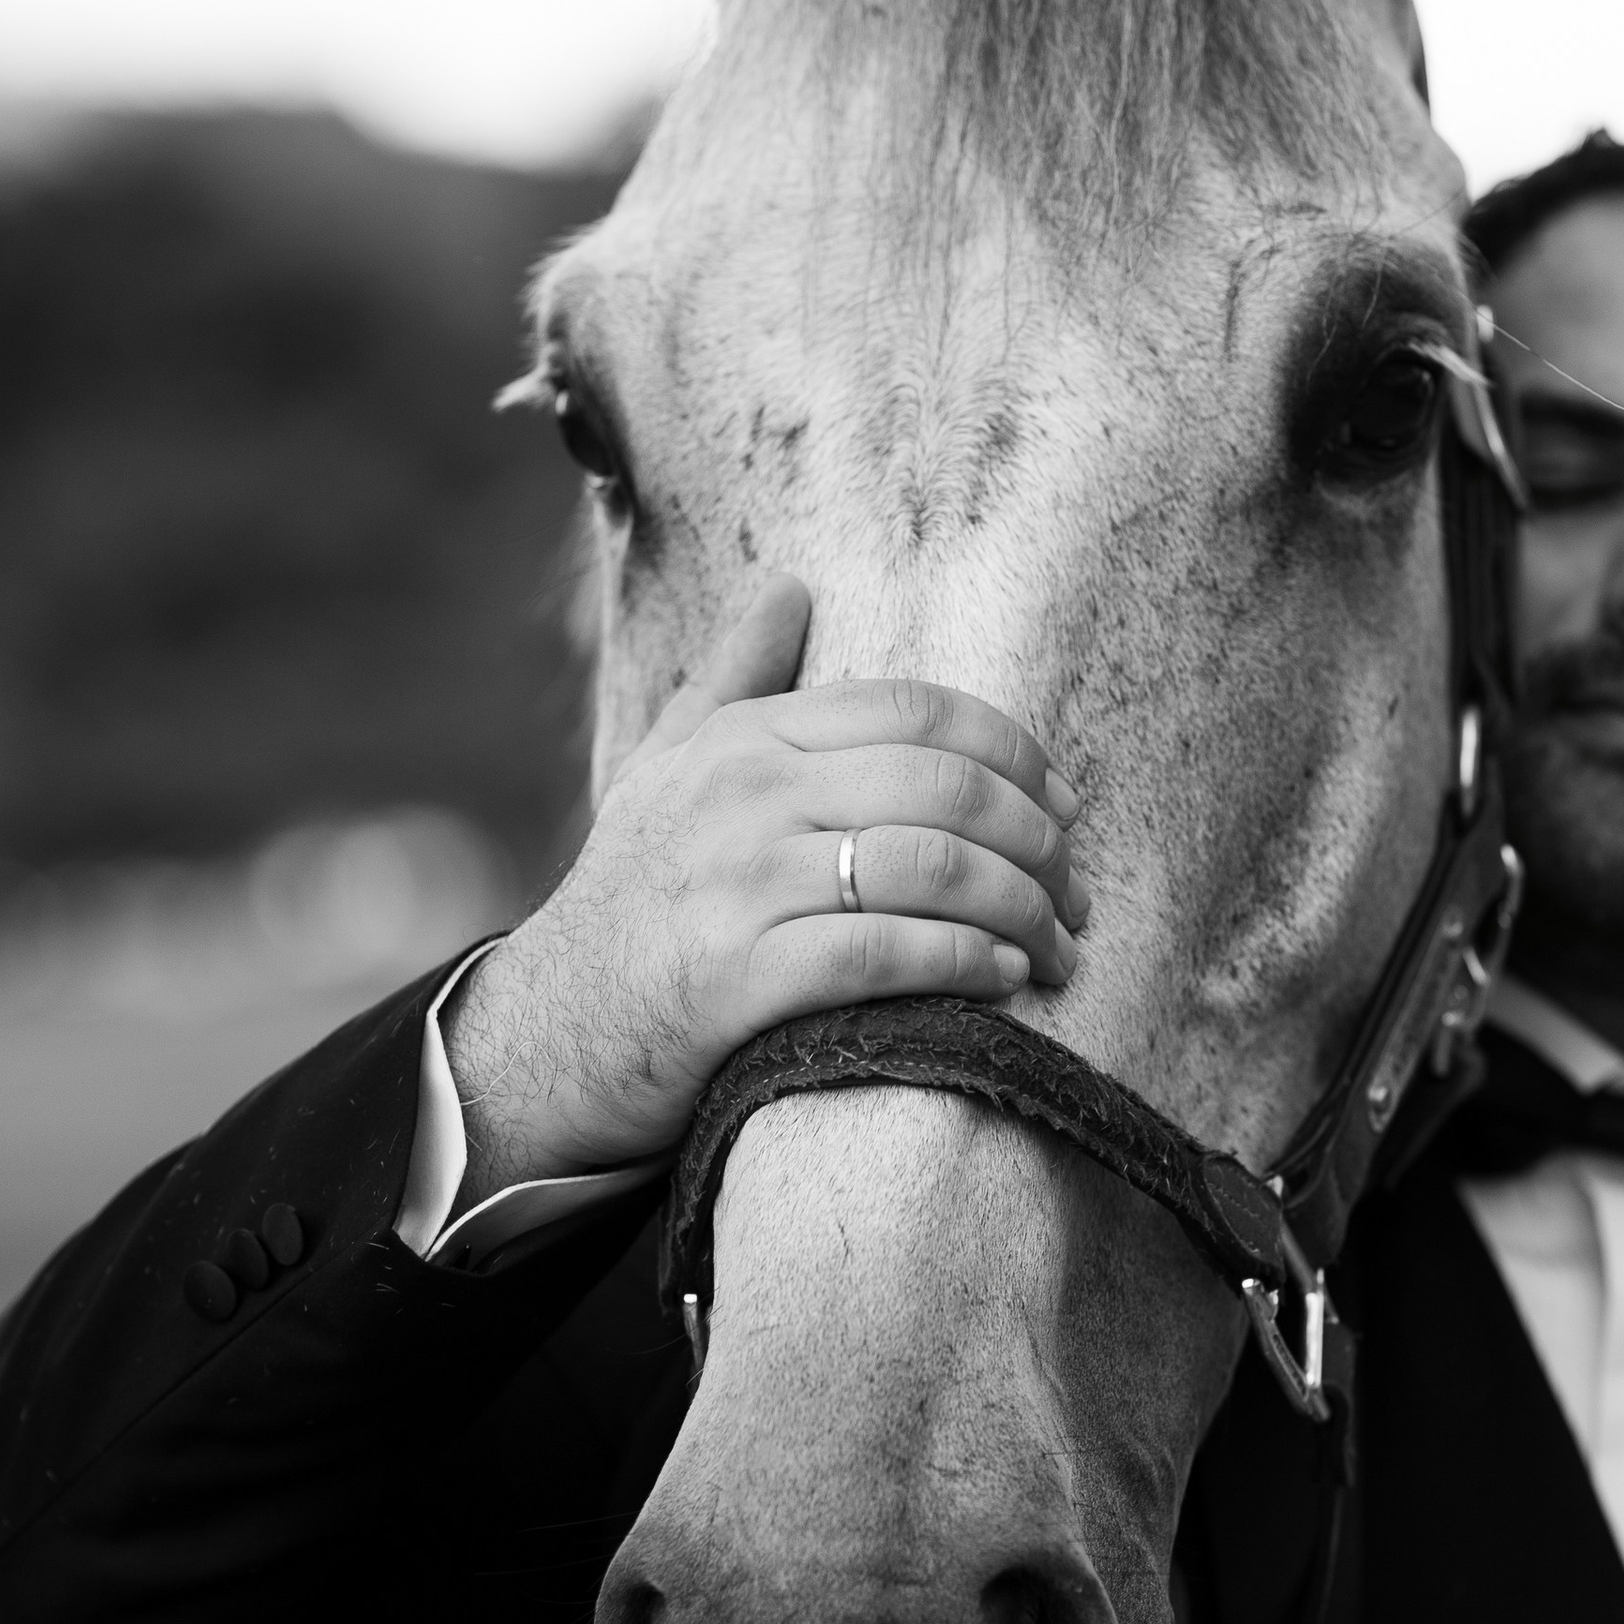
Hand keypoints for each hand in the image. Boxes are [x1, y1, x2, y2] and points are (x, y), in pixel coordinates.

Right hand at [442, 574, 1086, 1204]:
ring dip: (1022, 911)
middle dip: (1038, 841)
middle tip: (1075, 891)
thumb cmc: (629, 900)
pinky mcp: (741, 979)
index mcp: (745, 738)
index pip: (916, 713)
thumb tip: (789, 587)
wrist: (547, 1035)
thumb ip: (736, 677)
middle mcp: (745, 798)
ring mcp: (741, 886)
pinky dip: (967, 965)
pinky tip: (1005, 979)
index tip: (1063, 804)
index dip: (1014, 753)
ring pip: (932, 868)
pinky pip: (888, 954)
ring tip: (1058, 947)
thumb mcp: (666, 768)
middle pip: (944, 788)